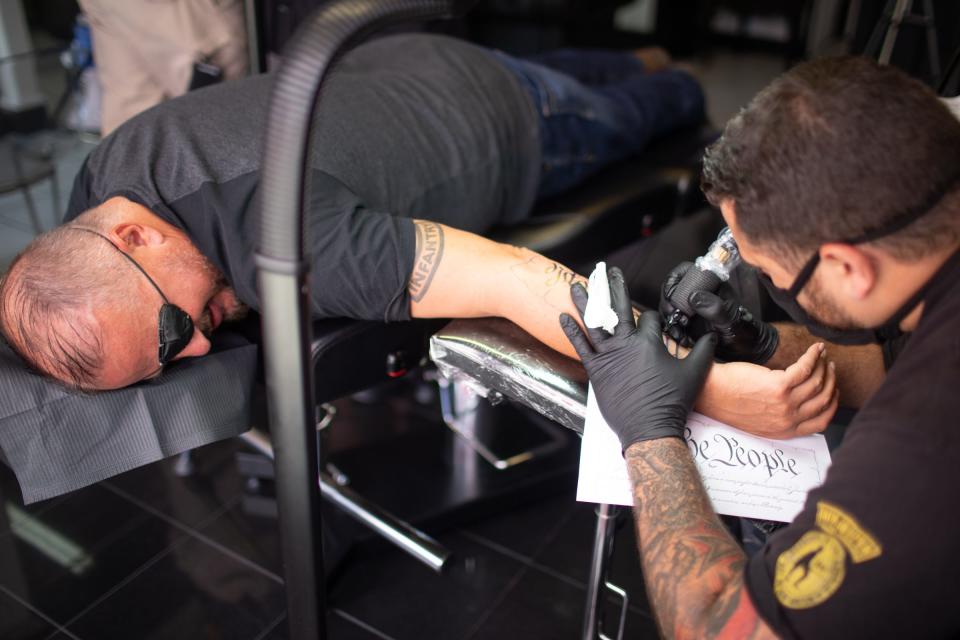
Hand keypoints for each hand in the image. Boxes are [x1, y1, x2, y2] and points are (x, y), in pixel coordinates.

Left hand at [560, 267, 716, 449]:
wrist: (649, 427)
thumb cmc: (672, 401)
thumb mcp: (695, 373)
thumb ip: (704, 351)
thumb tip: (713, 335)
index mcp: (649, 342)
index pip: (647, 317)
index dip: (649, 317)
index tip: (650, 320)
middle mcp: (626, 344)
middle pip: (618, 308)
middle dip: (613, 287)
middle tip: (608, 271)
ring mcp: (608, 356)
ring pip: (594, 322)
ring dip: (585, 302)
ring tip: (576, 285)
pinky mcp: (595, 369)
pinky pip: (580, 346)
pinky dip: (571, 331)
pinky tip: (563, 316)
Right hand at [660, 262, 778, 364]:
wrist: (745, 349)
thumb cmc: (742, 331)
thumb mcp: (730, 320)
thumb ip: (715, 308)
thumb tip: (694, 297)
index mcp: (711, 284)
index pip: (685, 272)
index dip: (674, 282)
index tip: (672, 299)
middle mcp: (698, 292)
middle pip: (671, 289)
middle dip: (668, 303)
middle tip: (673, 317)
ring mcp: (689, 306)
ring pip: (668, 305)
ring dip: (668, 318)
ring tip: (678, 331)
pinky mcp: (685, 321)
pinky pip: (669, 320)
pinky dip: (670, 328)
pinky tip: (679, 336)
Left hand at [696, 342, 839, 438]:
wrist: (711, 393)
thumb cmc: (730, 402)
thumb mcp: (759, 421)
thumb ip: (779, 418)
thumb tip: (797, 406)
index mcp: (785, 430)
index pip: (821, 421)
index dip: (831, 404)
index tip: (832, 390)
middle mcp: (787, 419)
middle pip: (822, 399)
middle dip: (830, 381)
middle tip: (829, 367)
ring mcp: (784, 402)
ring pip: (816, 382)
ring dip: (823, 366)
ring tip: (821, 356)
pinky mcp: (778, 385)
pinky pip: (805, 368)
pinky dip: (813, 356)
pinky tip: (815, 349)